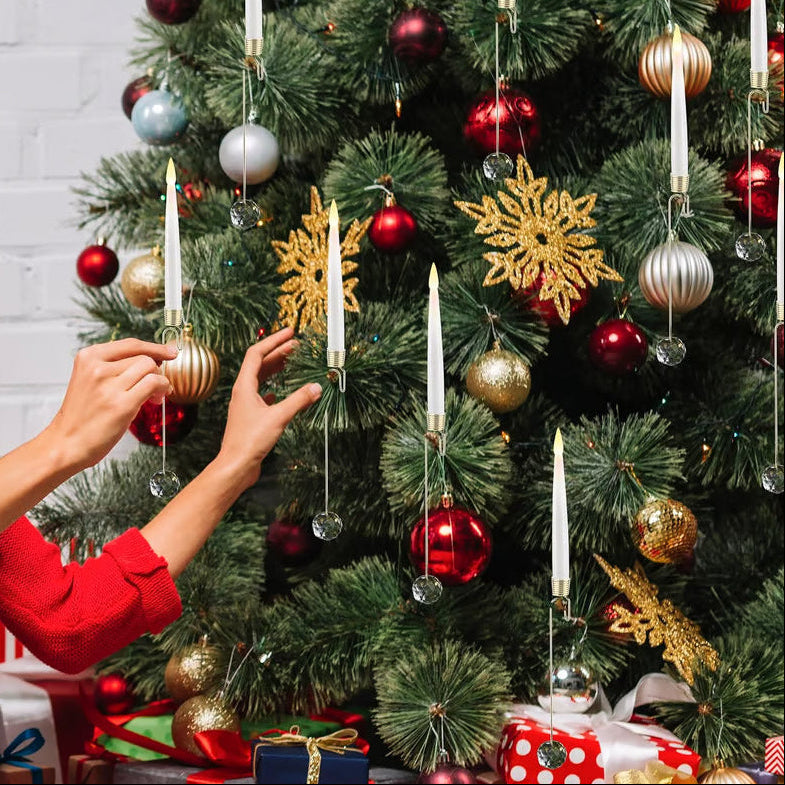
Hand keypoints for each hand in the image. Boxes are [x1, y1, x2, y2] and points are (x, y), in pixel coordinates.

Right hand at [44, 339, 176, 470]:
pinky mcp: (122, 404)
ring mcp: (109, 386)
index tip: (170, 352)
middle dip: (156, 371)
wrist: (66, 443)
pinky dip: (163, 388)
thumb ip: (115, 368)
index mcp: (89, 358)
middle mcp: (97, 368)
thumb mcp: (90, 381)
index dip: (154, 347)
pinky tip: (156, 399)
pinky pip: (154, 383)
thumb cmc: (82, 415)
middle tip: (156, 387)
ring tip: (154, 396)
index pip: (130, 344)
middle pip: (143, 357)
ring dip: (161, 381)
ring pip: (151, 368)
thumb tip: (153, 359)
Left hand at [217, 327, 320, 490]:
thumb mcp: (278, 417)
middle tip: (296, 346)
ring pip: (261, 379)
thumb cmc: (249, 441)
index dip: (274, 340)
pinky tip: (279, 392)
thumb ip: (298, 400)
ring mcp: (245, 404)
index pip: (257, 353)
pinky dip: (273, 388)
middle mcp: (242, 392)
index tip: (290, 333)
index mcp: (244, 386)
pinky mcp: (250, 416)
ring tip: (291, 363)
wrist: (236, 465)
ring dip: (276, 368)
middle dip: (278, 352)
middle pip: (260, 364)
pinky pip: (262, 395)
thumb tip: (316, 387)